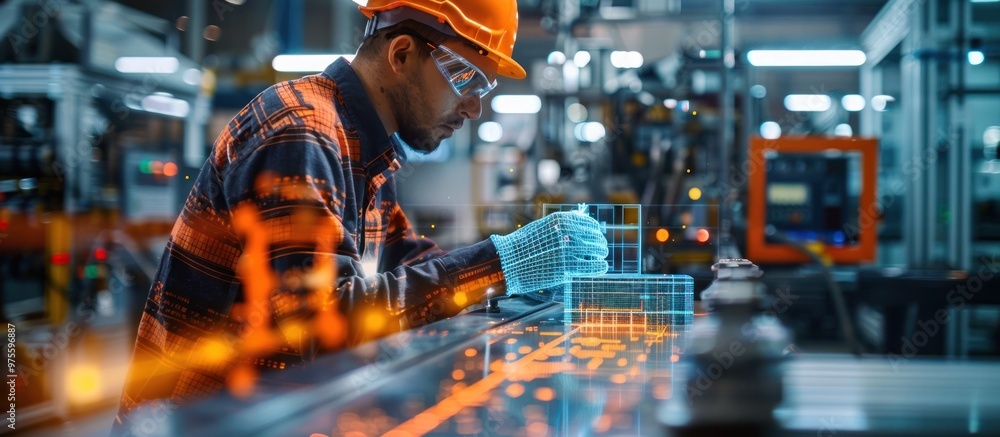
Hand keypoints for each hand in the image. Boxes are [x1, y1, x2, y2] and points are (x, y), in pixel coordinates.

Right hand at [490, 211, 608, 294]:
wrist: (509, 261)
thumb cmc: (524, 244)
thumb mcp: (543, 226)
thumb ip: (562, 222)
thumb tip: (580, 215)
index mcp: (561, 220)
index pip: (587, 222)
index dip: (594, 229)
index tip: (597, 234)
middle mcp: (567, 233)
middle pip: (593, 236)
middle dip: (599, 242)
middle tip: (602, 247)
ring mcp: (568, 250)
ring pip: (595, 250)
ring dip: (601, 253)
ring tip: (601, 256)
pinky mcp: (567, 267)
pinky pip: (591, 266)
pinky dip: (599, 266)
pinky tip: (602, 266)